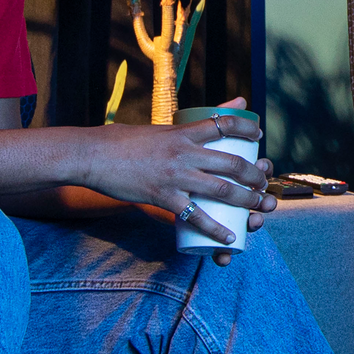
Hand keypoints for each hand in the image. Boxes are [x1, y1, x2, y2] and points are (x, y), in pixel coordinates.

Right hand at [72, 104, 275, 259]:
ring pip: (221, 189)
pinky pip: (195, 216)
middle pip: (231, 162)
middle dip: (254, 174)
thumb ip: (183, 124)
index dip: (247, 131)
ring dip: (245, 199)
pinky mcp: (162, 197)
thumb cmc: (122, 141)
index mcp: (181, 132)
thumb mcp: (157, 126)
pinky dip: (215, 228)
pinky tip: (230, 237)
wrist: (90, 156)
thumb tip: (194, 116)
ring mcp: (174, 176)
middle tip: (263, 182)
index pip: (223, 125)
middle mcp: (182, 152)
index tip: (259, 138)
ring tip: (257, 206)